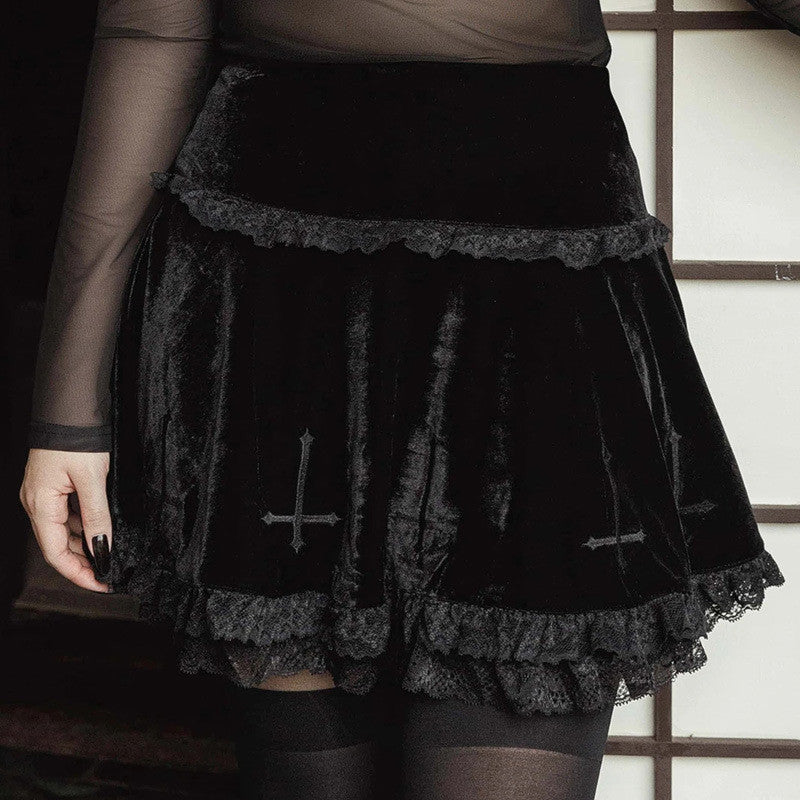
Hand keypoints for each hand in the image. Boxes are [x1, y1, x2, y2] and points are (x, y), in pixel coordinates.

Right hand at [19, 449, 111, 592]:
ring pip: (65, 530)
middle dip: (84, 561)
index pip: (55, 553)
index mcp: (40, 505)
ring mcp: (44, 494)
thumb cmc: (77, 439)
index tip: (101, 583)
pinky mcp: (55, 485)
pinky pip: (69, 514)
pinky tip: (103, 529)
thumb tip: (102, 548)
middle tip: (111, 572)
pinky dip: (85, 525)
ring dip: (85, 543)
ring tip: (111, 554)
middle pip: (59, 544)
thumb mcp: (92, 480)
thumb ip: (97, 516)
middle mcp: (37, 503)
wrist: (71, 407)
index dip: (78, 573)